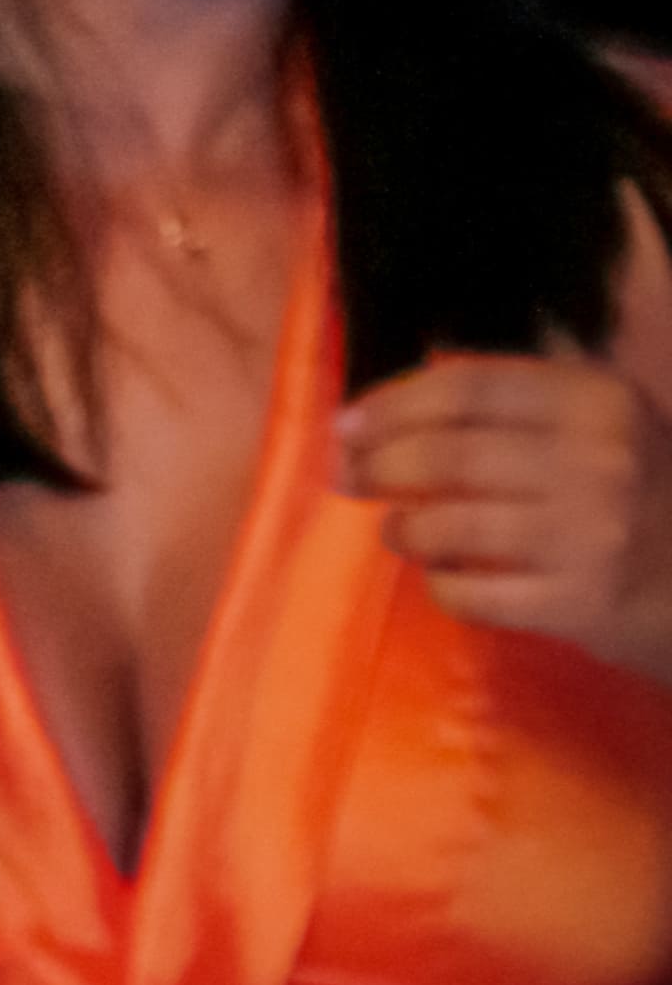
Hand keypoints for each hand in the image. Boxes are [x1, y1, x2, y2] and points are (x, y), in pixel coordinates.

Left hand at [334, 349, 671, 684]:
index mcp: (596, 398)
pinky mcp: (579, 601)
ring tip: (395, 529)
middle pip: (448, 454)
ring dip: (403, 528)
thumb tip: (407, 383)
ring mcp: (590, 533)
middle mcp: (598, 458)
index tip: (346, 423)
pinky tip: (442, 574)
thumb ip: (516, 397)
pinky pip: (471, 592)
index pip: (468, 387)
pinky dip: (440, 583)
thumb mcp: (600, 422)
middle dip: (378, 465)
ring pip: (450, 525)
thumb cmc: (637, 491)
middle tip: (347, 477)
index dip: (393, 404)